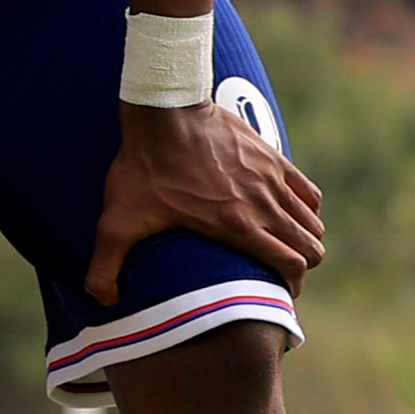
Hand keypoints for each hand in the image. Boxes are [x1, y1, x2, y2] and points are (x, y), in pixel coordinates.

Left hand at [89, 99, 327, 306]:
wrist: (163, 112)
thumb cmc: (142, 167)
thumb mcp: (117, 220)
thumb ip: (106, 265)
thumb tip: (102, 301)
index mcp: (236, 226)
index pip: (290, 266)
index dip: (289, 287)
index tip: (278, 294)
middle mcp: (263, 205)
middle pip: (310, 248)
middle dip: (302, 266)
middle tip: (281, 273)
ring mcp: (272, 180)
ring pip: (312, 222)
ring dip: (305, 239)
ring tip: (285, 247)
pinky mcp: (273, 158)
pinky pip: (309, 192)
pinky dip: (307, 209)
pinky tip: (290, 213)